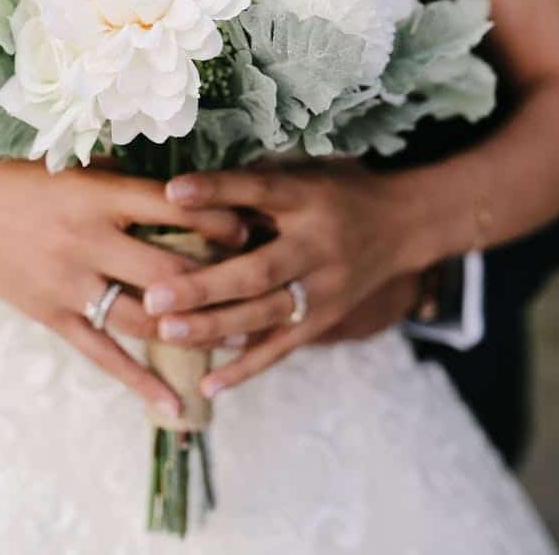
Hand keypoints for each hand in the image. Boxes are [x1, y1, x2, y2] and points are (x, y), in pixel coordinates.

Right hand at [0, 156, 247, 417]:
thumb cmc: (4, 172)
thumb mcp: (62, 158)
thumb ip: (117, 170)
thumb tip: (175, 176)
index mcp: (95, 193)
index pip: (174, 208)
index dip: (221, 220)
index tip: (252, 225)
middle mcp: (86, 241)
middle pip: (172, 270)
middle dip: (221, 280)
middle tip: (258, 284)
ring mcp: (68, 284)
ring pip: (146, 318)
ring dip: (194, 330)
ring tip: (236, 337)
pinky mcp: (51, 315)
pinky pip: (103, 356)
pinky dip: (140, 383)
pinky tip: (176, 406)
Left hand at [147, 161, 439, 396]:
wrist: (403, 225)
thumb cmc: (335, 194)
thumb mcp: (302, 175)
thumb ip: (251, 185)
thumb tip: (182, 186)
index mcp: (307, 200)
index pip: (259, 191)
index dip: (217, 190)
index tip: (173, 191)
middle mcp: (317, 246)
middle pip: (259, 270)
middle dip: (205, 286)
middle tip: (155, 297)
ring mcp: (324, 289)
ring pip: (265, 314)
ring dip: (215, 327)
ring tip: (166, 333)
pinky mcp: (324, 320)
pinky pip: (281, 348)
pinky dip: (245, 368)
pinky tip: (207, 382)